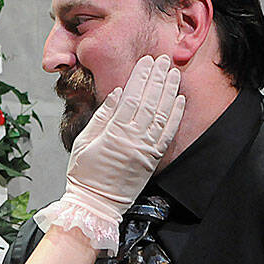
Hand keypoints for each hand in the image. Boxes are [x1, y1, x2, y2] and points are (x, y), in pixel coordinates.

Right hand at [44, 55, 183, 247]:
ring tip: (173, 73)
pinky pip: (168, 134)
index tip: (146, 61)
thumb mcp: (84, 141)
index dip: (141, 77)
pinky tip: (180, 100)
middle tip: (164, 59)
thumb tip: (116, 93)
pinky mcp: (153, 159)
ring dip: (169, 91)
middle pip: (150, 101)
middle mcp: (133, 139)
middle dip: (158, 78)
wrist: (96, 204)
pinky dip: (175, 115)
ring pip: (162, 114)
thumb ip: (101, 116)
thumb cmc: (84, 173)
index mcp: (114, 133)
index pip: (132, 97)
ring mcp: (146, 150)